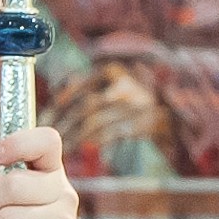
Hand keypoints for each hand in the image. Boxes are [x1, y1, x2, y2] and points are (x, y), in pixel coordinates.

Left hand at [49, 60, 170, 159]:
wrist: (176, 109)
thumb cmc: (133, 97)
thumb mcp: (112, 82)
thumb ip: (87, 86)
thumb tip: (54, 99)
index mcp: (111, 70)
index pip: (77, 86)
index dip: (57, 105)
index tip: (43, 120)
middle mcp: (124, 83)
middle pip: (85, 106)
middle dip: (64, 125)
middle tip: (50, 139)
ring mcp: (137, 103)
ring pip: (97, 122)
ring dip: (76, 138)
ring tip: (63, 148)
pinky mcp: (147, 122)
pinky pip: (113, 133)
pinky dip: (96, 142)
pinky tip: (84, 147)